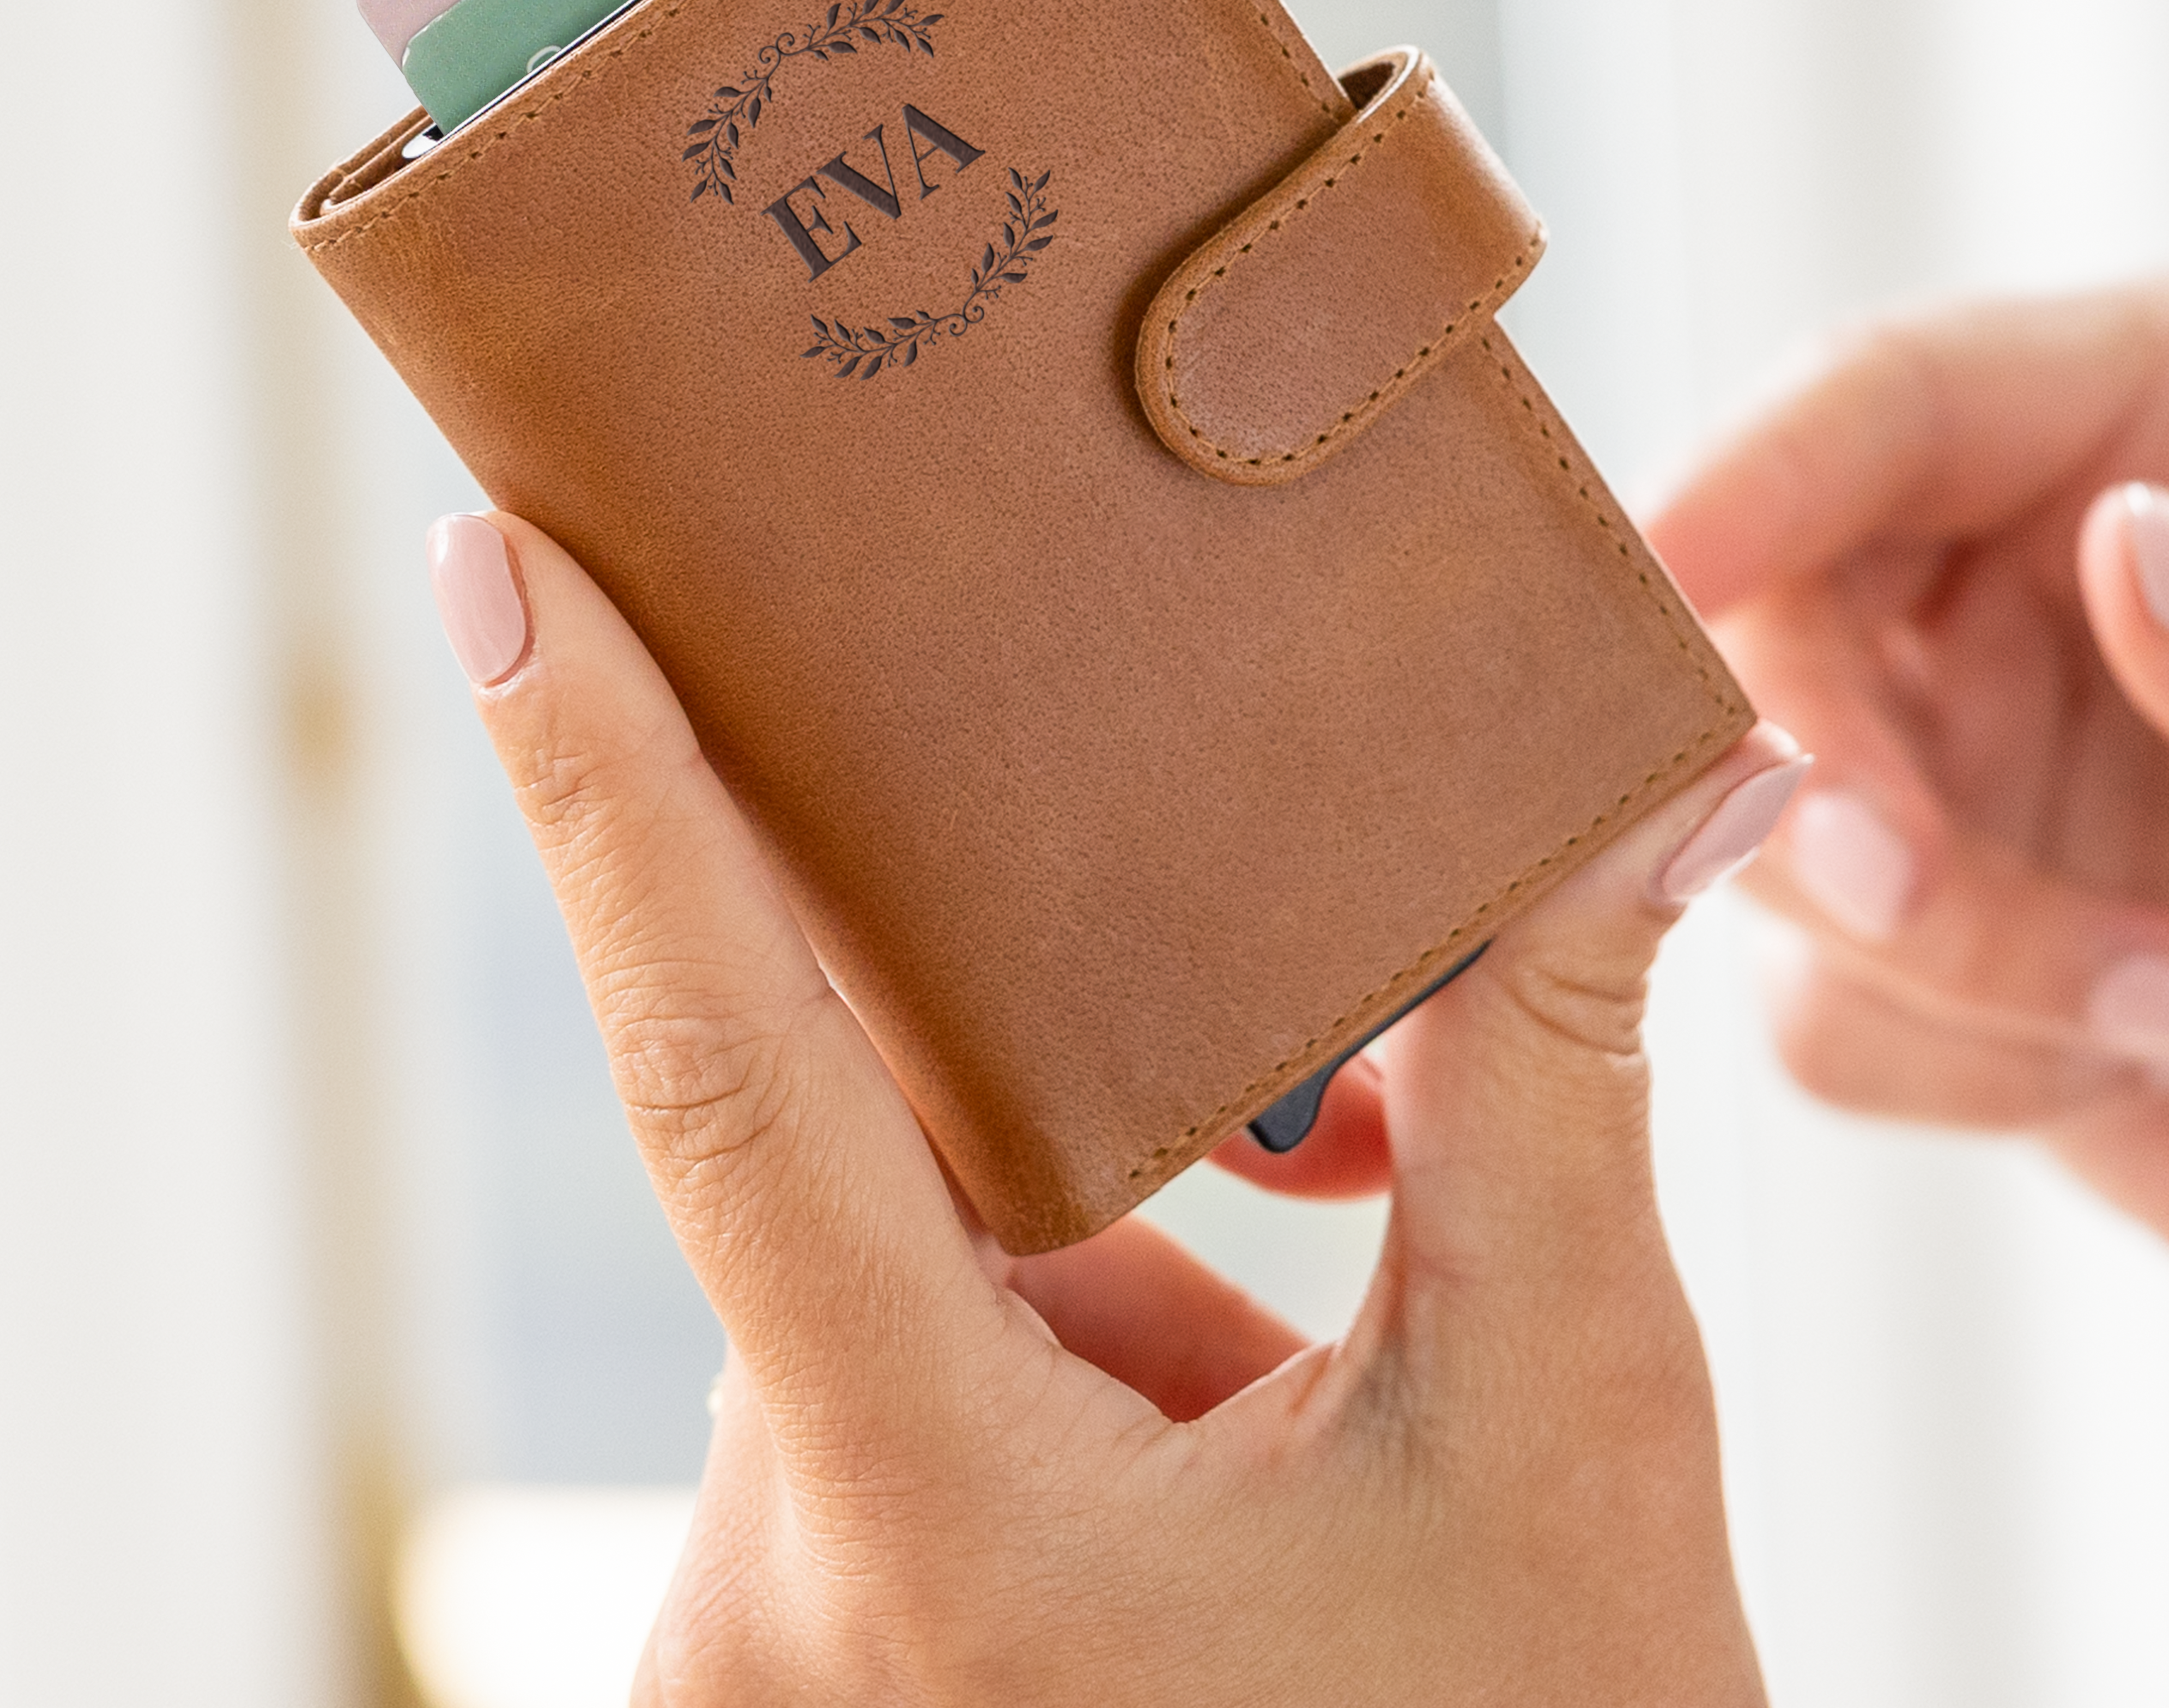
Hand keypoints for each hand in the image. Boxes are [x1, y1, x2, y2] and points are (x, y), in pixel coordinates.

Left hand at [427, 509, 1800, 1705]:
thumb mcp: (1563, 1430)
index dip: (600, 787)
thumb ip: (1558, 1080)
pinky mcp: (829, 1622)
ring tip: (1300, 1274)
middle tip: (1155, 925)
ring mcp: (785, 1620)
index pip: (717, 1058)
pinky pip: (904, 1344)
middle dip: (1017, 999)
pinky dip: (1053, 1292)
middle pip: (852, 1138)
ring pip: (895, 1245)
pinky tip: (1236, 1364)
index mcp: (926, 1510)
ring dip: (1084, 1202)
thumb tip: (1673, 781)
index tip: (495, 566)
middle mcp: (784, 1572)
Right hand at [1647, 284, 2168, 1291]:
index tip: (1658, 572)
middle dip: (1814, 774)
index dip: (1751, 471)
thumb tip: (2134, 559)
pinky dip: (1969, 1065)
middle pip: (1765, 627)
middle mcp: (2003, 578)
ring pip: (1759, 840)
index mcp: (2137, 426)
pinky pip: (1829, 1013)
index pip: (1881, 399)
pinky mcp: (1932, 949)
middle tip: (1906, 886)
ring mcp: (1952, 765)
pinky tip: (2146, 1053)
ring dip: (1935, 957)